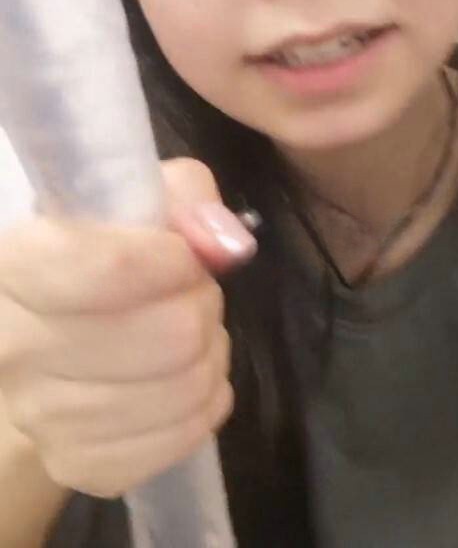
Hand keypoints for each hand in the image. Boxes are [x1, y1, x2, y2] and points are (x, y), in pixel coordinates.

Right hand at [0, 159, 256, 497]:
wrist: (49, 343)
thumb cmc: (98, 256)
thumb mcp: (139, 200)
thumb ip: (188, 199)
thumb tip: (229, 247)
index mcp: (15, 265)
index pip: (113, 270)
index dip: (176, 261)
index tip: (186, 257)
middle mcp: (13, 347)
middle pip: (171, 336)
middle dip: (203, 306)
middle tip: (193, 294)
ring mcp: (42, 417)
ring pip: (184, 389)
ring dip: (210, 353)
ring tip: (194, 334)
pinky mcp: (79, 465)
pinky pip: (181, 438)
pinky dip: (206, 404)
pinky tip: (190, 378)